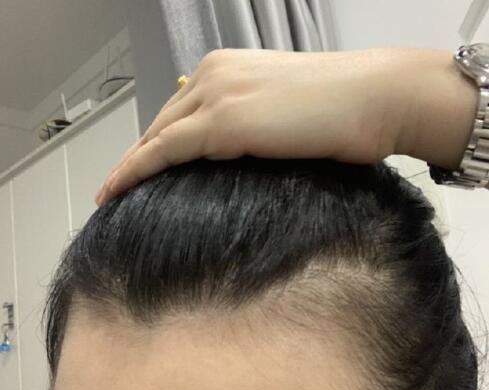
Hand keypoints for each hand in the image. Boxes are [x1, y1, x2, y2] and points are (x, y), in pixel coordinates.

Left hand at [95, 47, 412, 204]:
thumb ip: (254, 123)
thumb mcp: (285, 113)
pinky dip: (135, 171)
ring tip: (110, 193)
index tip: (137, 166)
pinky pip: (164, 150)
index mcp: (229, 69)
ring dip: (130, 167)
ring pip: (156, 136)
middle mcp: (214, 73)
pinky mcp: (222, 121)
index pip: (180, 110)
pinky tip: (117, 190)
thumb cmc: (344, 110)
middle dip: (137, 155)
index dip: (155, 141)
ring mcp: (216, 94)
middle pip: (161, 122)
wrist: (374, 98)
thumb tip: (237, 148)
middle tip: (118, 185)